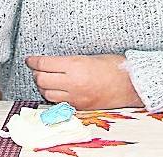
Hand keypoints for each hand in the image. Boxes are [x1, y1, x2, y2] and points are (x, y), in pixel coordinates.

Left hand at [25, 54, 143, 109]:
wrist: (132, 85)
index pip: (44, 64)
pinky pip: (60, 103)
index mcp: (76, 65)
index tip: (30, 60)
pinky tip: (58, 91)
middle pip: (41, 80)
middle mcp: (73, 83)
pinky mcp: (81, 107)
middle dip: (37, 74)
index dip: (33, 61)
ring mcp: (76, 97)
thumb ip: (71, 61)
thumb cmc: (116, 67)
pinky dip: (55, 97)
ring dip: (44, 87)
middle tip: (38, 68)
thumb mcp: (91, 57)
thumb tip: (53, 63)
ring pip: (47, 94)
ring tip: (47, 80)